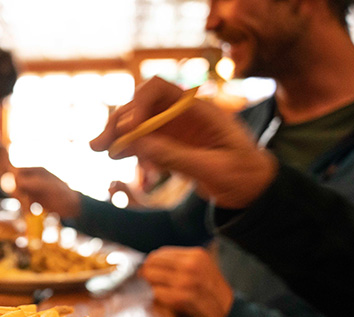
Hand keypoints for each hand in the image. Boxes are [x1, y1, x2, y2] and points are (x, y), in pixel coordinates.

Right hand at [12, 167, 81, 217]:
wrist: (72, 207)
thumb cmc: (63, 194)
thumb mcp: (47, 186)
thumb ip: (32, 182)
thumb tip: (16, 181)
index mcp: (37, 172)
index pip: (18, 172)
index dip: (15, 180)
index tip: (18, 190)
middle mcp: (33, 179)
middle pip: (16, 183)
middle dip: (18, 193)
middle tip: (24, 202)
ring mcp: (34, 189)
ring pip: (19, 193)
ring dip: (21, 201)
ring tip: (29, 209)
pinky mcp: (35, 200)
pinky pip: (24, 202)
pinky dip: (25, 207)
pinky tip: (31, 211)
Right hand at [90, 76, 277, 208]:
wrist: (255, 190)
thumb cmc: (244, 175)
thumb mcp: (213, 169)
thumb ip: (175, 155)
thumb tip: (136, 144)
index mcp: (199, 109)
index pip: (158, 89)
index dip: (137, 105)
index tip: (127, 130)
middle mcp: (183, 114)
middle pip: (141, 105)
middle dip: (118, 122)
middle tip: (98, 146)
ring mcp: (176, 130)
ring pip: (138, 123)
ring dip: (117, 135)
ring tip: (98, 150)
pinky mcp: (172, 145)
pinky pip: (144, 142)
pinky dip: (130, 149)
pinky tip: (121, 160)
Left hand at [140, 246, 233, 316]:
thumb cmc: (213, 298)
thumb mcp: (202, 271)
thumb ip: (180, 265)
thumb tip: (152, 264)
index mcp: (197, 255)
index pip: (160, 253)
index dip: (151, 264)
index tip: (147, 272)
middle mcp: (192, 265)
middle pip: (152, 263)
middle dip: (147, 275)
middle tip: (148, 285)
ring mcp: (187, 281)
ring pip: (151, 277)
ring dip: (150, 287)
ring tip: (157, 295)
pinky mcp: (183, 298)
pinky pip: (156, 294)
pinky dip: (156, 299)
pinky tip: (164, 304)